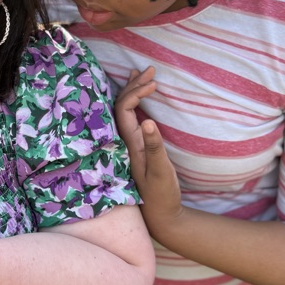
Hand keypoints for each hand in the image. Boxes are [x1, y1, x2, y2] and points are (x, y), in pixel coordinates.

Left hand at [114, 67, 183, 240]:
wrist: (160, 215)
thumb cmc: (162, 195)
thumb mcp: (161, 172)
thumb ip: (155, 147)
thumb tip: (148, 121)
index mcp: (129, 144)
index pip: (124, 109)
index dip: (136, 92)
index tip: (154, 83)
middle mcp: (125, 141)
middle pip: (122, 105)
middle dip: (134, 85)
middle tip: (150, 69)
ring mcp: (130, 144)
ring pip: (125, 111)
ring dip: (134, 91)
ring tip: (143, 74)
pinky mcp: (137, 148)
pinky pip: (132, 118)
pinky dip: (137, 103)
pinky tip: (142, 98)